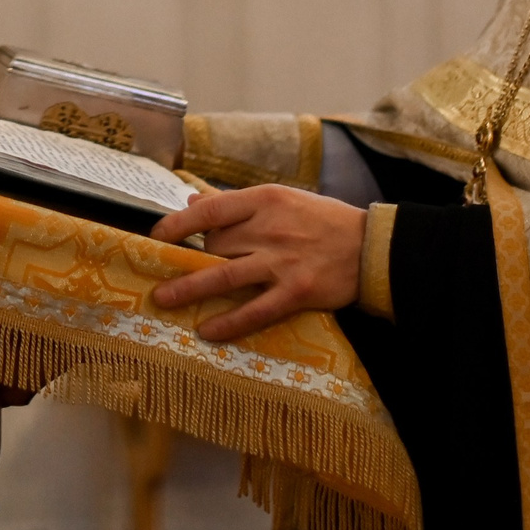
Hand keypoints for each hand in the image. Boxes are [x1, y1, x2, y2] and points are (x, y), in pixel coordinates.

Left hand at [148, 186, 365, 342]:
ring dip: (190, 289)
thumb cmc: (324, 220)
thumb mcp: (283, 199)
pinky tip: (208, 330)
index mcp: (266, 200)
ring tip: (163, 299)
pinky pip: (255, 310)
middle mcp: (270, 228)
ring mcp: (283, 262)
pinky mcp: (296, 292)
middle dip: (191, 259)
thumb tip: (193, 200)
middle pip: (216, 245)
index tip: (157, 236)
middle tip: (165, 273)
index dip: (178, 224)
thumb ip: (237, 203)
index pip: (211, 210)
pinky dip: (229, 322)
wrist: (372, 247)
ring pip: (225, 275)